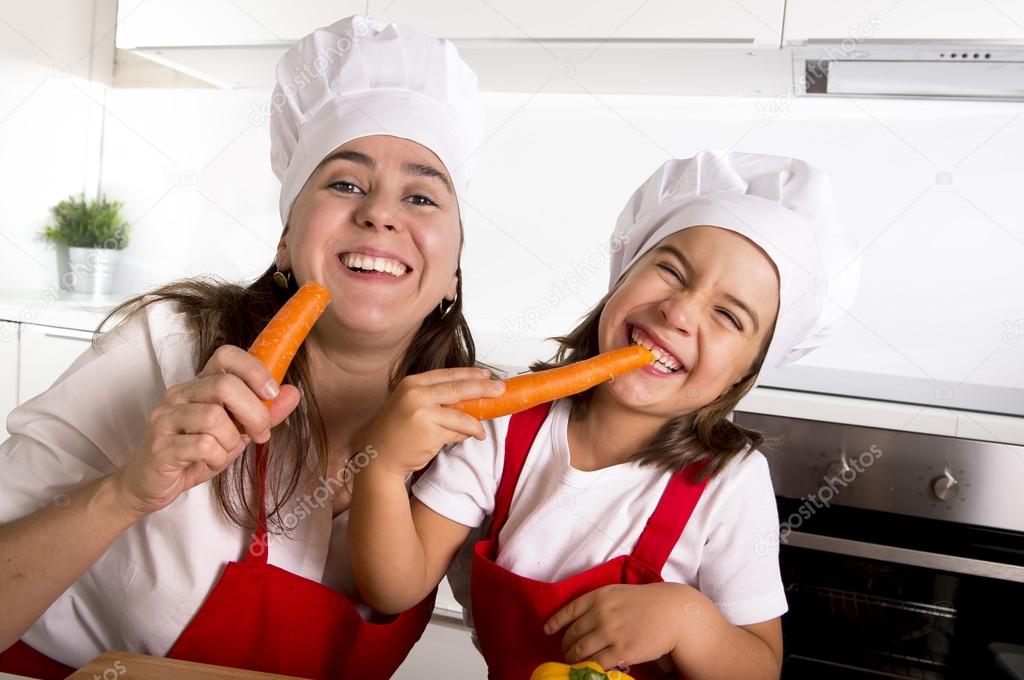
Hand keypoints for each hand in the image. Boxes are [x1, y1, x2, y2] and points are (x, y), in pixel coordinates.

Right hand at [112, 344, 301, 517]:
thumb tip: (293, 393)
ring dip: (232, 441)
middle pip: (226, 386)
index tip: (272, 393)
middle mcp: (179, 394)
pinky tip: (209, 462)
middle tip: (260, 434)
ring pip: (214, 418)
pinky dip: (216, 458)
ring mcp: (166, 418)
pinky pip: (202, 446)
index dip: (254, 370)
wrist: (149, 484)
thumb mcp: (236, 432)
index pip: (226, 355)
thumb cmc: (195, 454)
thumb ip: (264, 413)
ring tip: (227, 451)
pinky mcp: (161, 445)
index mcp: (199, 384)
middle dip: (254, 413)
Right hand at [359, 367, 503, 477]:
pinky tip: (467, 438)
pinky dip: (464, 435)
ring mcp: (422, 411)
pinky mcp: (430, 431)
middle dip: (484, 388)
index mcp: (411, 383)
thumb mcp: (409, 406)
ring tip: (480, 431)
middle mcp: (416, 393)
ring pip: (462, 414)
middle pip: (459, 388)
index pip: (447, 374)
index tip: (487, 375)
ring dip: (475, 424)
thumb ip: (434, 398)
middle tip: (500, 389)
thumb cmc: (395, 434)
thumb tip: (468, 397)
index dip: (469, 374)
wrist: (378, 458)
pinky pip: (457, 431)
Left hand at [544, 583, 692, 670]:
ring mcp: (610, 633)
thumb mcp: (619, 593)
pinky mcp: (621, 651)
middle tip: (567, 651)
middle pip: (572, 634)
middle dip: (566, 646)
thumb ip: (599, 603)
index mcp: (599, 596)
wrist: (673, 612)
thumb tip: (581, 620)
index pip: (568, 611)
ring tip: (574, 662)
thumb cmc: (647, 601)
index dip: (555, 622)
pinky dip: (589, 667)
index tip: (547, 630)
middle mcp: (600, 614)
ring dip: (573, 659)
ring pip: (580, 651)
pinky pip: (597, 663)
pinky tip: (589, 668)